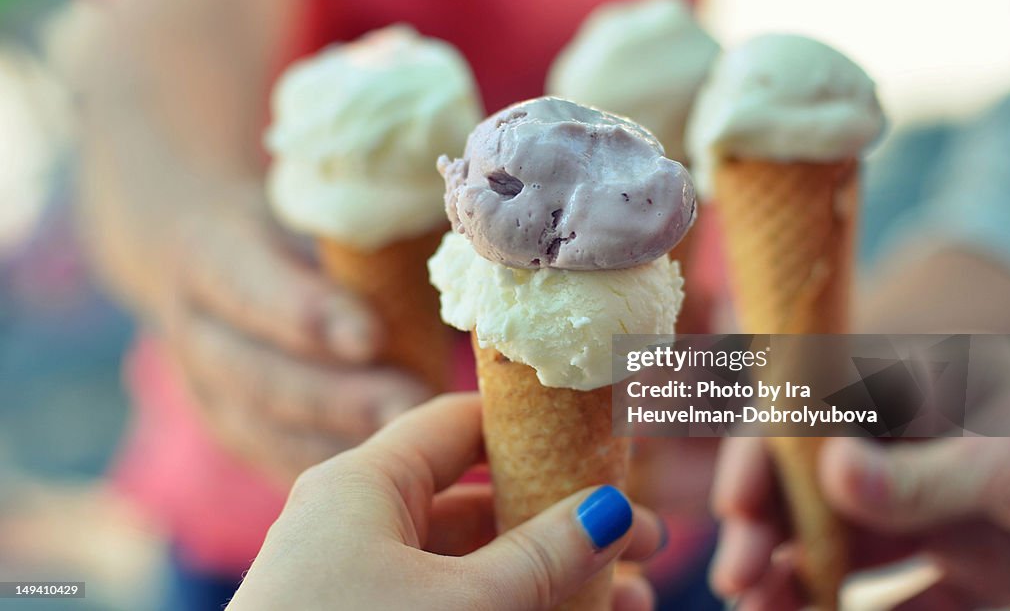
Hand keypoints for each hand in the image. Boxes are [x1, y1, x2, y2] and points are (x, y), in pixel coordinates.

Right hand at [165, 193, 430, 484]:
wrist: (211, 261)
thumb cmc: (290, 225)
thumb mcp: (312, 207)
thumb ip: (367, 226)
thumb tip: (463, 232)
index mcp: (208, 252)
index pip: (249, 286)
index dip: (308, 313)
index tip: (371, 336)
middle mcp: (197, 331)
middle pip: (261, 376)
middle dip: (341, 398)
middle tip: (415, 410)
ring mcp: (206, 393)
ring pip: (267, 432)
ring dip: (345, 445)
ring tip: (420, 456)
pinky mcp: (233, 433)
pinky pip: (279, 464)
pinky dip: (332, 482)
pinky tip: (390, 490)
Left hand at [228, 394, 664, 610]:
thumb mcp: (464, 606)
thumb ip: (543, 557)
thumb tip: (615, 512)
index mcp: (364, 484)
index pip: (460, 424)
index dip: (535, 426)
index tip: (605, 442)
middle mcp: (358, 523)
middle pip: (480, 500)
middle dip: (564, 524)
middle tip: (645, 544)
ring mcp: (360, 582)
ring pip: (472, 563)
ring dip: (549, 577)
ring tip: (637, 604)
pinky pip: (451, 602)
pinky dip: (510, 608)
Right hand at [710, 437, 1009, 608]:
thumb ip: (926, 474)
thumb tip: (832, 466)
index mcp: (920, 400)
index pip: (817, 410)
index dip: (766, 452)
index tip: (734, 504)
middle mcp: (917, 453)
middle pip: (814, 485)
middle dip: (767, 530)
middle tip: (735, 579)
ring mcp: (942, 513)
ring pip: (846, 545)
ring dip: (796, 579)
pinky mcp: (975, 569)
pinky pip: (910, 599)